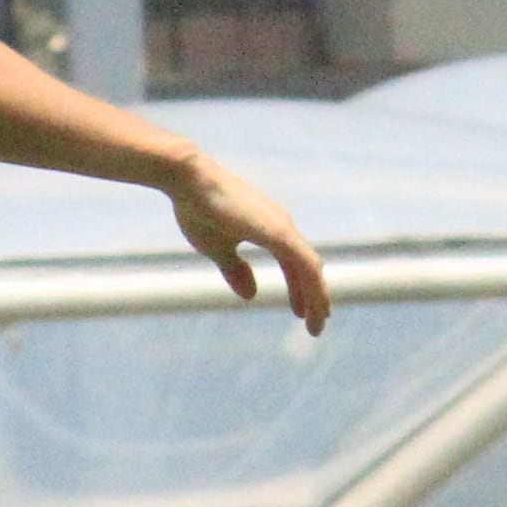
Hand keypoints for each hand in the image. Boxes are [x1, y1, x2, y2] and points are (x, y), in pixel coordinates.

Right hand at [166, 152, 334, 333]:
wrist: (189, 180)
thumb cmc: (199, 208)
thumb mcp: (217, 249)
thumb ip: (235, 270)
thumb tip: (251, 295)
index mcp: (269, 229)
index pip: (294, 264)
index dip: (300, 289)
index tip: (301, 312)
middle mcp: (282, 226)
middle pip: (308, 267)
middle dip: (314, 297)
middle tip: (316, 325)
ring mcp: (282, 227)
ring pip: (311, 268)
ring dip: (317, 297)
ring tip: (317, 324)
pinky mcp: (278, 231)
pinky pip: (306, 264)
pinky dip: (313, 287)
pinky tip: (315, 306)